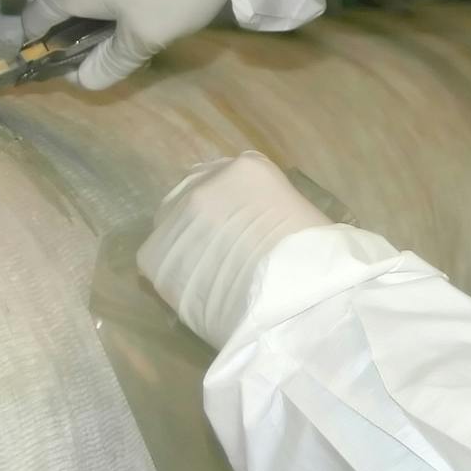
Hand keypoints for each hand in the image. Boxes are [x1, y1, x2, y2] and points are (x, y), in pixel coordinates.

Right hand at [24, 0, 234, 90]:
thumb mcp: (144, 36)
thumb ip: (110, 62)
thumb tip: (82, 80)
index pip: (34, 21)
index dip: (43, 48)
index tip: (67, 66)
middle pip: (65, 2)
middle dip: (81, 30)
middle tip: (118, 51)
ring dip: (105, 8)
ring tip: (142, 23)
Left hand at [138, 153, 333, 349]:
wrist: (293, 301)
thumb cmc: (315, 262)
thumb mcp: (301, 217)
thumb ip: (272, 211)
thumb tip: (260, 226)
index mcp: (248, 169)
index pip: (225, 177)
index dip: (230, 205)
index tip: (236, 226)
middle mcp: (206, 183)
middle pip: (191, 195)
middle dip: (201, 220)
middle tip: (217, 251)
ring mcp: (177, 215)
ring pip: (171, 227)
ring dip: (186, 247)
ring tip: (207, 277)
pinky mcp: (155, 252)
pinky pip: (157, 259)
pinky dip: (172, 274)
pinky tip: (195, 291)